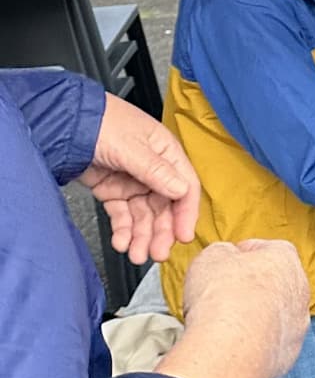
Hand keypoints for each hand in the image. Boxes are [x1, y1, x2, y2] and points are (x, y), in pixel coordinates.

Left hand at [81, 94, 200, 262]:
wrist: (64, 123)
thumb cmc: (103, 123)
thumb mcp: (132, 147)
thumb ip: (156, 171)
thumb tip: (182, 190)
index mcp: (166, 153)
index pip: (185, 187)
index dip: (186, 213)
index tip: (183, 235)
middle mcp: (153, 169)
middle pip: (164, 207)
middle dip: (161, 231)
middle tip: (156, 252)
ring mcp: (132, 181)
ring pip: (143, 215)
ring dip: (141, 236)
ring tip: (134, 253)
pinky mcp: (113, 191)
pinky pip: (122, 215)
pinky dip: (123, 230)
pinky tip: (120, 241)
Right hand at [160, 238, 311, 377]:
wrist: (227, 350)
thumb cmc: (221, 300)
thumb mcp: (210, 256)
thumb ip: (223, 252)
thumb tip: (224, 257)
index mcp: (286, 259)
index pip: (270, 249)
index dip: (245, 254)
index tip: (229, 263)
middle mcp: (300, 291)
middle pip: (276, 284)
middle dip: (252, 288)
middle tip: (223, 294)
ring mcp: (298, 325)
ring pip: (276, 317)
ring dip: (255, 318)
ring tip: (223, 324)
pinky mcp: (288, 355)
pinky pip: (271, 344)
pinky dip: (254, 344)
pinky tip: (232, 345)